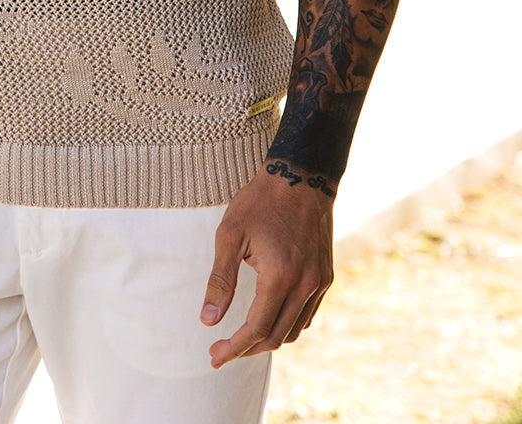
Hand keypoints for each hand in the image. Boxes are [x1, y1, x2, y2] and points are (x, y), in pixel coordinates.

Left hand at [200, 163, 333, 367]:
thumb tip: (208, 320)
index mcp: (280, 276)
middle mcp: (305, 285)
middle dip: (247, 349)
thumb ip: (220, 281)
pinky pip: (306, 315)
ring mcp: (319, 282)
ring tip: (241, 339)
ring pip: (294, 330)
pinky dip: (286, 324)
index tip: (214, 357)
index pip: (256, 329)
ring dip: (267, 340)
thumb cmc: (260, 202)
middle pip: (276, 336)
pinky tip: (267, 319)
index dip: (234, 348)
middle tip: (221, 352)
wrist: (301, 176)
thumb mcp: (230, 235)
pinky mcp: (325, 276)